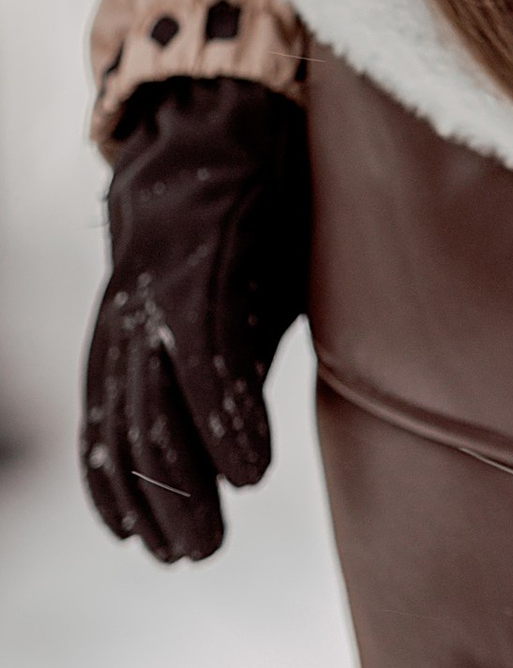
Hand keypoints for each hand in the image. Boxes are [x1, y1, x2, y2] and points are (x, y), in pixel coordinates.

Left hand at [80, 78, 312, 563]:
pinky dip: (225, 424)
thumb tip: (246, 430)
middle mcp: (127, 322)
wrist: (228, 112)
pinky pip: (205, 367)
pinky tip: (251, 472)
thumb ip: (227, 355)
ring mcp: (156, 301)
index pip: (106, 425)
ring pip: (154, 414)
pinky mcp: (197, 277)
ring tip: (210, 540)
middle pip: (127, 434)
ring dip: (184, 488)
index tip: (144, 542)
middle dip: (156, 505)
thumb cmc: (240, 210)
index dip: (119, 489)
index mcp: (129, 328)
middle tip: (189, 555)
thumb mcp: (226, 292)